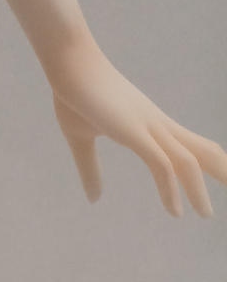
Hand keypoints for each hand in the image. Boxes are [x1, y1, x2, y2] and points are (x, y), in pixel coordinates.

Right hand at [45, 36, 226, 217]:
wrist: (70, 66)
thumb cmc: (73, 97)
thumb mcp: (81, 140)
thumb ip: (89, 170)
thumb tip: (95, 198)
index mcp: (150, 124)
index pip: (190, 145)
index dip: (208, 164)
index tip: (218, 181)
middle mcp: (158, 125)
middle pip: (202, 150)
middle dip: (222, 171)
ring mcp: (149, 127)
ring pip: (188, 160)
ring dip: (200, 190)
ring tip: (206, 215)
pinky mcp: (135, 132)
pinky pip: (162, 165)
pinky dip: (171, 189)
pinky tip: (176, 211)